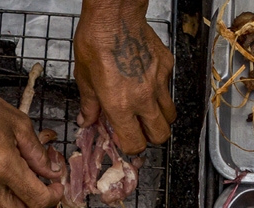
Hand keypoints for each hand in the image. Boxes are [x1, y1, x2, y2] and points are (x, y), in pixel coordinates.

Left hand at [74, 1, 175, 154]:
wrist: (114, 15)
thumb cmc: (95, 42)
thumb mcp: (84, 78)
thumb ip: (90, 104)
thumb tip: (87, 120)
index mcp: (120, 105)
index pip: (135, 144)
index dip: (130, 146)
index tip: (123, 139)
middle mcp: (143, 98)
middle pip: (161, 135)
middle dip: (150, 137)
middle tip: (138, 128)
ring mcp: (159, 83)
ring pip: (170, 115)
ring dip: (158, 117)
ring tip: (144, 108)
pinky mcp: (166, 67)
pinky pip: (168, 88)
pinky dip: (160, 91)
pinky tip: (145, 81)